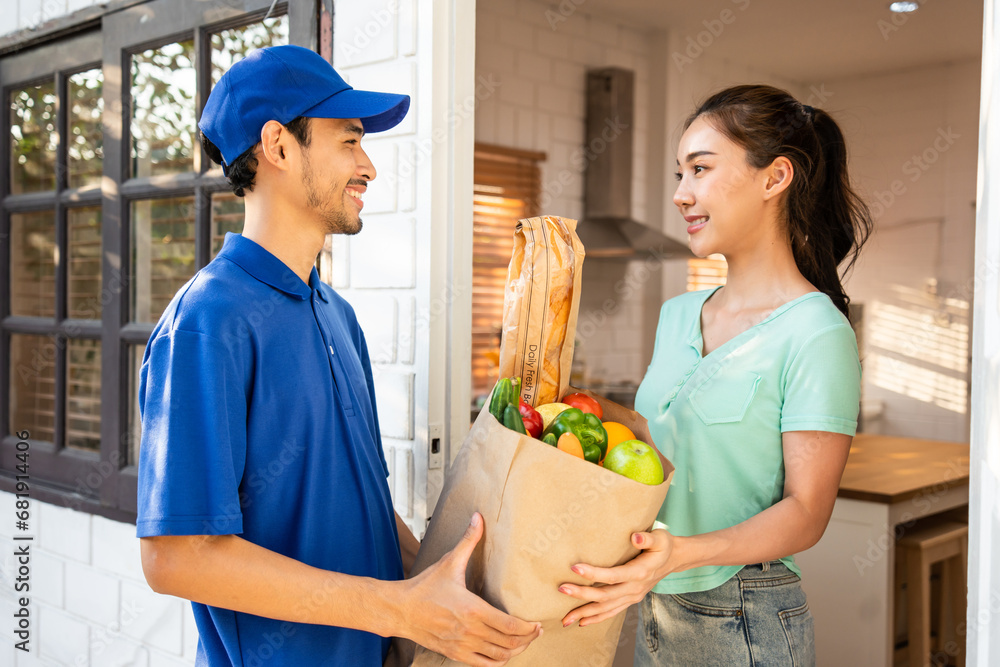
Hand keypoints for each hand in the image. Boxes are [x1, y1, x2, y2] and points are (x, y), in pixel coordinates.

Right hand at [399, 512, 541, 665]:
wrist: (399, 609)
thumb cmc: (425, 587)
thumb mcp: (449, 562)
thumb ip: (468, 540)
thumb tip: (478, 518)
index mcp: (472, 609)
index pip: (510, 626)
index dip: (528, 628)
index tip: (537, 624)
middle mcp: (470, 631)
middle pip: (509, 643)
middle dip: (527, 639)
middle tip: (536, 632)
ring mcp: (462, 645)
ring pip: (498, 656)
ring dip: (516, 651)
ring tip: (524, 642)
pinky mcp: (454, 653)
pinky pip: (483, 664)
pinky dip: (497, 661)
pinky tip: (504, 653)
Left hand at [558, 529, 673, 627]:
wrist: (675, 559)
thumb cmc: (664, 545)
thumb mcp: (660, 537)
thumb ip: (648, 538)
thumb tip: (635, 537)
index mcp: (640, 572)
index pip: (613, 576)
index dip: (594, 574)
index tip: (574, 568)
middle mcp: (635, 588)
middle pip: (605, 595)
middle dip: (582, 595)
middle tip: (562, 590)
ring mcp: (633, 596)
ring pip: (606, 608)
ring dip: (585, 613)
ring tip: (565, 618)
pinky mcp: (630, 599)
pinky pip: (612, 612)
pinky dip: (596, 618)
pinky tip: (582, 622)